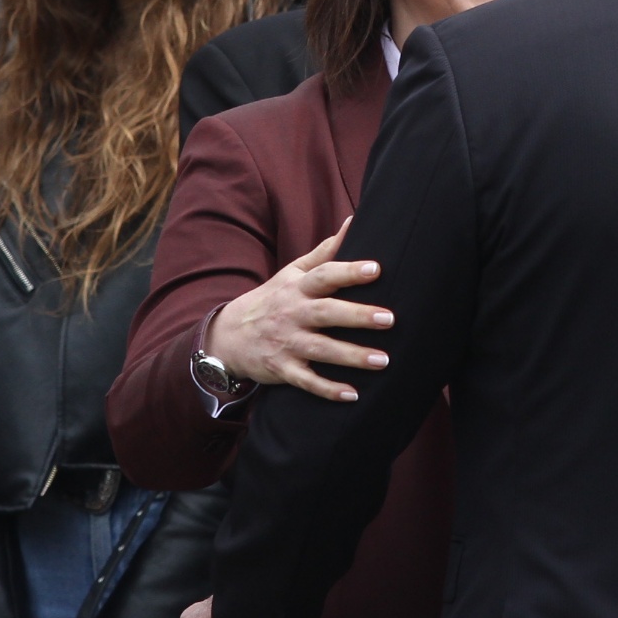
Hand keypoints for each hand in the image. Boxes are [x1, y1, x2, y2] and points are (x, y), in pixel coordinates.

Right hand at [205, 220, 391, 401]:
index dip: (348, 271)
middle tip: (389, 319)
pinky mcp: (282, 369)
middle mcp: (292, 314)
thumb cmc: (273, 299)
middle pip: (326, 313)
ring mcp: (287, 343)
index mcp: (297, 288)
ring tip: (383, 360)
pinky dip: (328, 389)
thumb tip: (354, 222)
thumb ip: (325, 252)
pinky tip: (352, 395)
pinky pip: (307, 381)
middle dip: (357, 316)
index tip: (375, 269)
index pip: (324, 276)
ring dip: (351, 356)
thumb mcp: (292, 273)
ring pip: (321, 350)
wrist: (228, 336)